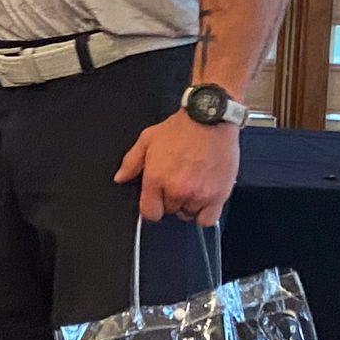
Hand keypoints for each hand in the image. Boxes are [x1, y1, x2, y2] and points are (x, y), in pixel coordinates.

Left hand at [114, 112, 239, 227]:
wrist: (209, 119)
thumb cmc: (181, 128)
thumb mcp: (148, 139)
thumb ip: (131, 162)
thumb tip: (120, 178)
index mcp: (156, 178)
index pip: (149, 213)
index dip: (151, 208)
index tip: (156, 201)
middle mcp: (177, 189)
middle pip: (170, 211)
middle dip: (172, 200)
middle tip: (178, 182)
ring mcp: (198, 194)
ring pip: (189, 214)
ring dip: (189, 204)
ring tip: (193, 185)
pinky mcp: (218, 195)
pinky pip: (208, 220)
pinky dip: (206, 213)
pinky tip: (205, 198)